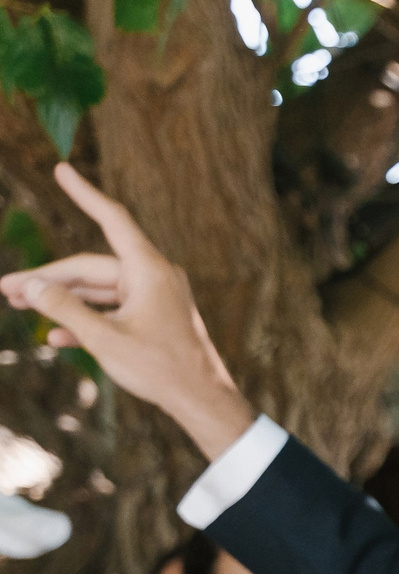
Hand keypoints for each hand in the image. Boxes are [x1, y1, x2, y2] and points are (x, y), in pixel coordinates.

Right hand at [0, 165, 255, 457]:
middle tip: (5, 290)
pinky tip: (55, 337)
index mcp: (149, 270)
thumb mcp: (104, 339)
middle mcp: (154, 278)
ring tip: (18, 307)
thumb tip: (29, 286)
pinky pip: (113, 312)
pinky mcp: (154, 321)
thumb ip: (64, 308)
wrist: (204, 403)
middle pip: (91, 268)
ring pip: (98, 291)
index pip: (111, 219)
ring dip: (61, 300)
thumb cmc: (162, 370)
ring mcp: (155, 300)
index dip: (84, 193)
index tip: (62, 169)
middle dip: (48, 279)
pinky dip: (86, 321)